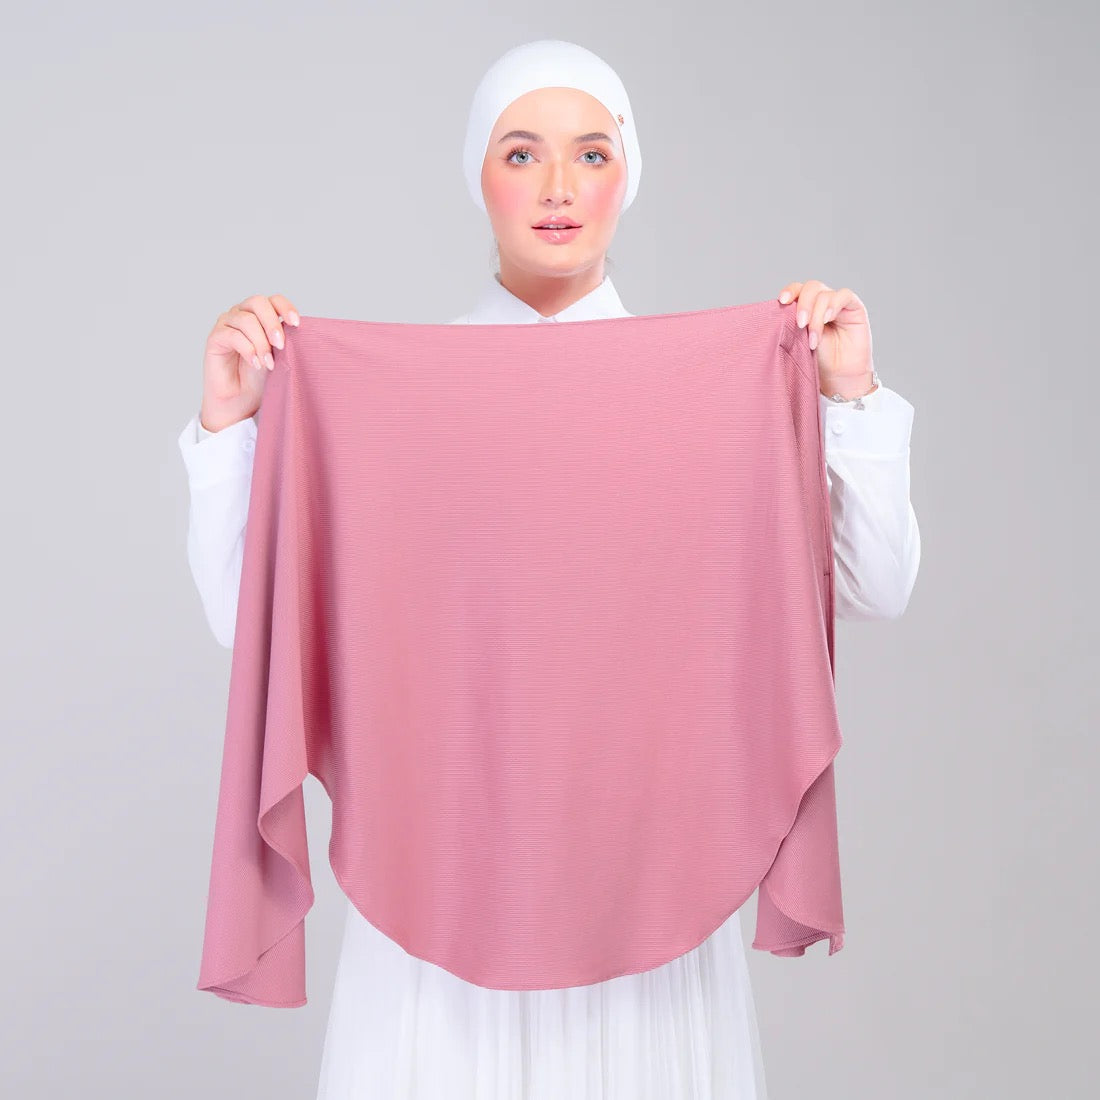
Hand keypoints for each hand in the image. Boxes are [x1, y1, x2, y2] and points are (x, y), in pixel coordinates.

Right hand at [200, 294, 300, 431]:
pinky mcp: (215, 338)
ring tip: (269, 363)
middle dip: (272, 323)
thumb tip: (301, 331)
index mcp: (261, 315)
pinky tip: (255, 364)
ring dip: (261, 342)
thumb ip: (286, 341)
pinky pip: (232, 335)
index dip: (286, 307)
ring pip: (246, 320)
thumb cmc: (261, 379)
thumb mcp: (280, 357)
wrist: (241, 401)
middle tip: (281, 345)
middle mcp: (243, 314)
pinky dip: (247, 349)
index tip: (296, 324)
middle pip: (258, 302)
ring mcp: (227, 324)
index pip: (274, 300)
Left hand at [777, 280, 874, 397]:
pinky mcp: (855, 308)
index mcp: (806, 307)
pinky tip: (828, 318)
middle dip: (803, 304)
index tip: (782, 301)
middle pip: (811, 287)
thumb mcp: (798, 341)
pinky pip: (844, 296)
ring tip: (814, 338)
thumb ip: (791, 324)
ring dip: (817, 315)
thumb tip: (778, 310)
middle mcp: (822, 302)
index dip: (790, 291)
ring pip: (825, 294)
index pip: (798, 289)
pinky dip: (833, 305)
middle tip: (800, 324)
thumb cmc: (817, 362)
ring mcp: (838, 304)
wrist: (838, 378)